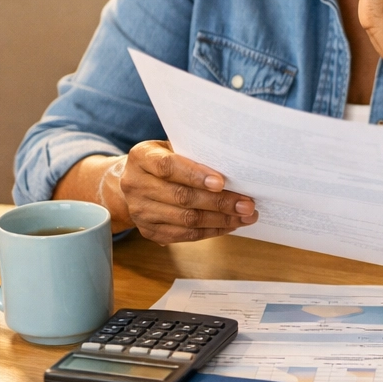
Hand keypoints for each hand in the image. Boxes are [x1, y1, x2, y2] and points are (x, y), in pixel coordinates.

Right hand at [110, 141, 256, 243]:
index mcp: (141, 158)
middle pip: (181, 197)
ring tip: (245, 216)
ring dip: (220, 220)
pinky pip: (184, 235)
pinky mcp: (149, 231)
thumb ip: (194, 153)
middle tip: (247, 204)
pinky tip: (229, 225)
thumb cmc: (165, 159)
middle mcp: (135, 185)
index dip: (195, 175)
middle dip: (219, 202)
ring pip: (185, 219)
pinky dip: (210, 231)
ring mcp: (140, 211)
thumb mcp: (173, 147)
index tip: (221, 182)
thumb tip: (232, 166)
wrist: (135, 181)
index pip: (168, 167)